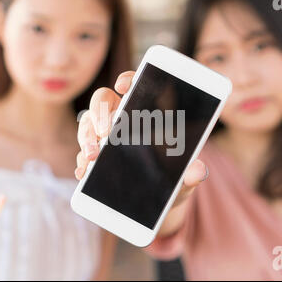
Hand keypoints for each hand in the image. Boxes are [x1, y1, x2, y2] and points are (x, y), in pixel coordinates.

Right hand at [75, 71, 208, 207]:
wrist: (157, 202)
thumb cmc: (172, 181)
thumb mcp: (183, 178)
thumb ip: (190, 174)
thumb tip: (199, 171)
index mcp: (145, 113)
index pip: (133, 85)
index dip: (127, 79)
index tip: (124, 86)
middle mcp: (120, 119)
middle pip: (101, 101)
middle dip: (100, 113)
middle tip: (106, 131)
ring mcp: (103, 138)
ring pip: (87, 126)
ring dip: (87, 139)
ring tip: (93, 156)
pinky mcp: (94, 159)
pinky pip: (82, 154)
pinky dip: (81, 163)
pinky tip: (84, 173)